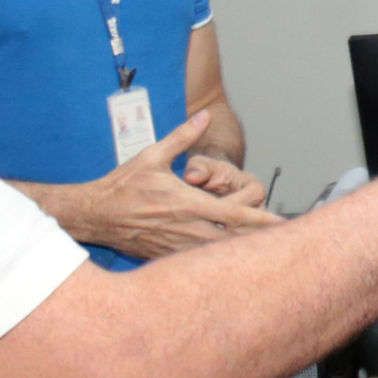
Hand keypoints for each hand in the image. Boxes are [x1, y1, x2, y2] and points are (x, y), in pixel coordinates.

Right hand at [41, 112, 284, 258]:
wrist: (95, 214)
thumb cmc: (123, 185)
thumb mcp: (153, 155)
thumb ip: (183, 136)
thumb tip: (204, 115)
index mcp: (188, 204)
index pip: (234, 215)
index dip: (261, 220)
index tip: (281, 224)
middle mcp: (187, 229)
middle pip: (233, 241)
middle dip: (258, 241)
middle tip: (282, 242)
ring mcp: (177, 247)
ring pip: (218, 255)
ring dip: (240, 253)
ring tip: (263, 251)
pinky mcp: (167, 256)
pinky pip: (198, 262)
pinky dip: (216, 261)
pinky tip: (229, 262)